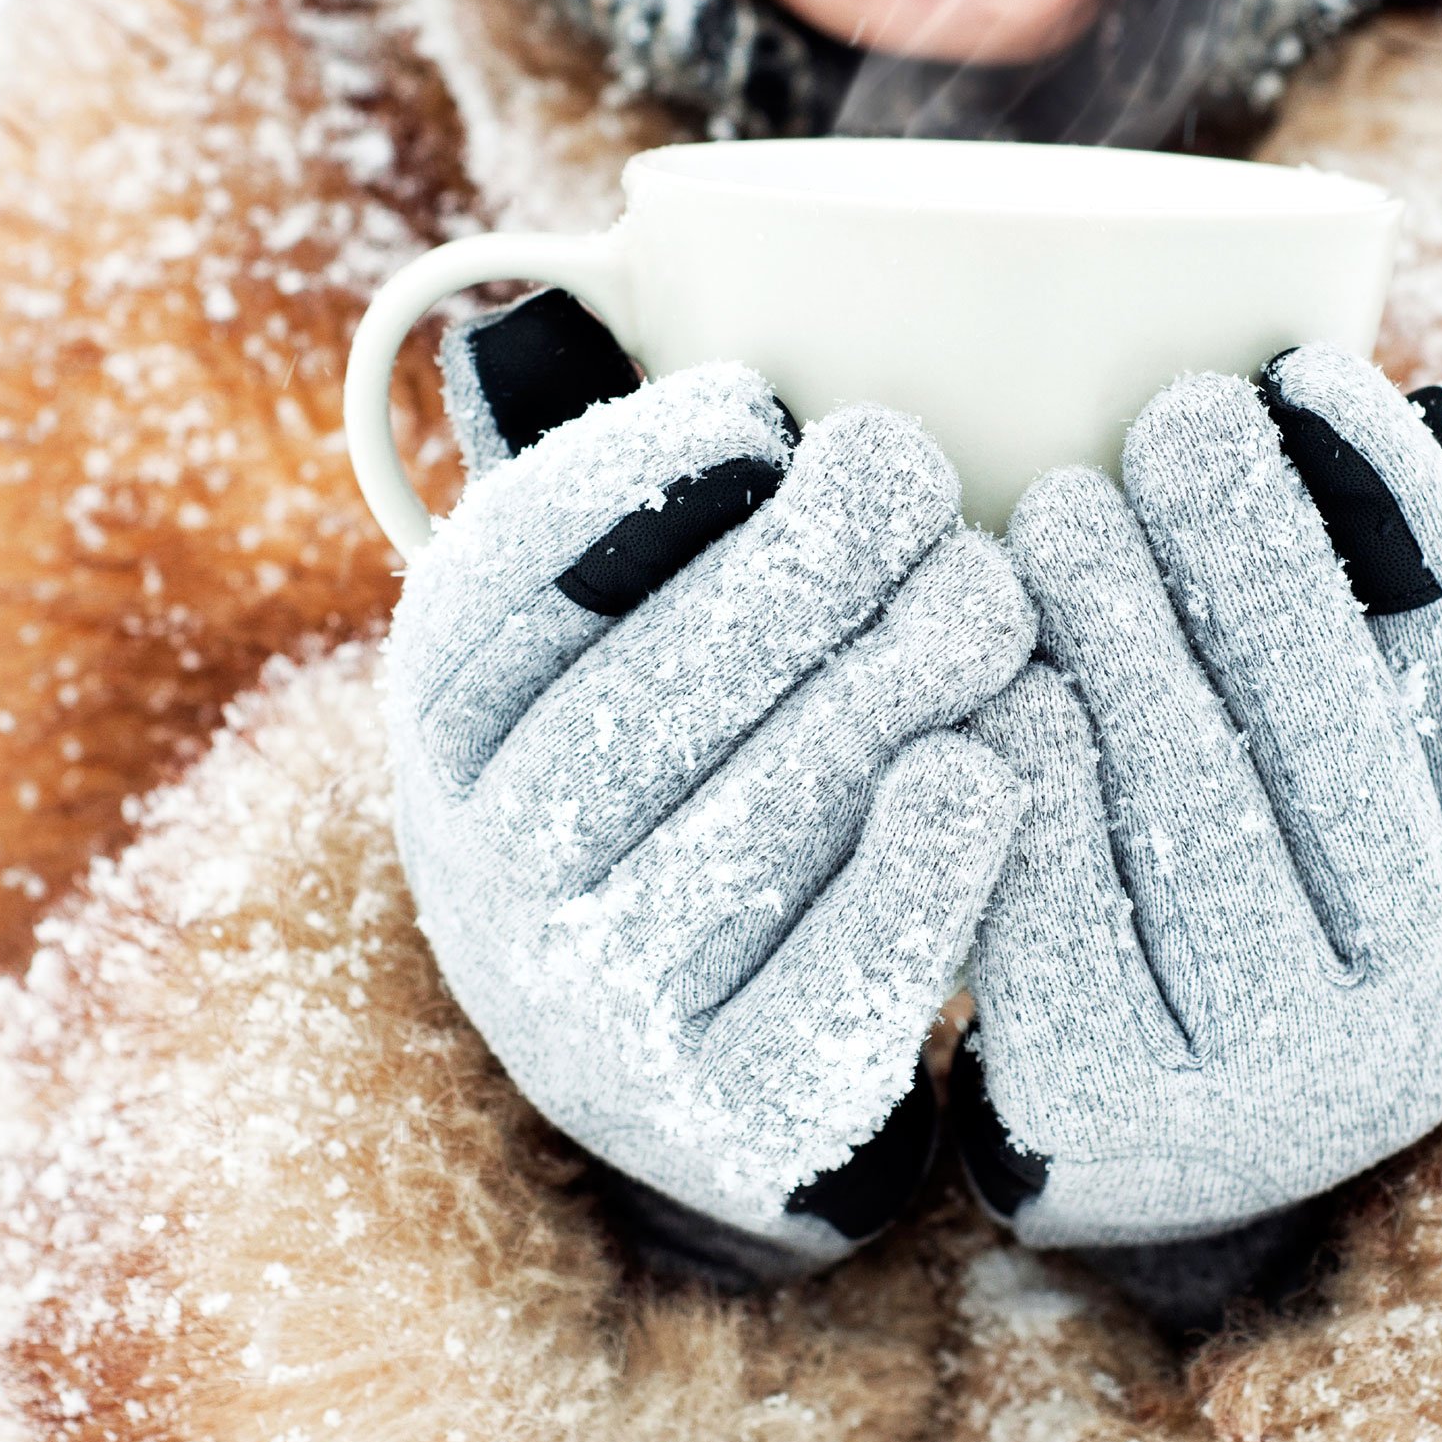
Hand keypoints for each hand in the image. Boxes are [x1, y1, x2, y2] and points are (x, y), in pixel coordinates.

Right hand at [389, 297, 1032, 1280]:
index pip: (498, 597)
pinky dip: (922, 870)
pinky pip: (835, 984)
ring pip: (754, 829)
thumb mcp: (616, 651)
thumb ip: (637, 523)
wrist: (696, 1056)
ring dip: (887, 691)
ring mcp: (597, 1014)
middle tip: (916, 476)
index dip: (622, 483)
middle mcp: (492, 879)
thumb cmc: (690, 778)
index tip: (756, 402)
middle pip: (644, 701)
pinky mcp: (727, 1113)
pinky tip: (987, 769)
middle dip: (796, 570)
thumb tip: (661, 328)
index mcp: (451, 741)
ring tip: (990, 598)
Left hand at [956, 346, 1441, 1269]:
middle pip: (1334, 731)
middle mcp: (1432, 1002)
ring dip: (1126, 634)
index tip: (1306, 367)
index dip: (1394, 511)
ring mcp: (1288, 1078)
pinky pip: (1065, 901)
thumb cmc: (1260, 903)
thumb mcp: (1366, 792)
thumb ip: (1406, 623)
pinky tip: (991, 672)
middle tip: (1167, 416)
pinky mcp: (1128, 1111)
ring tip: (1052, 507)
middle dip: (1252, 552)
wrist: (1153, 1155)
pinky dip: (1027, 768)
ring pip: (1197, 806)